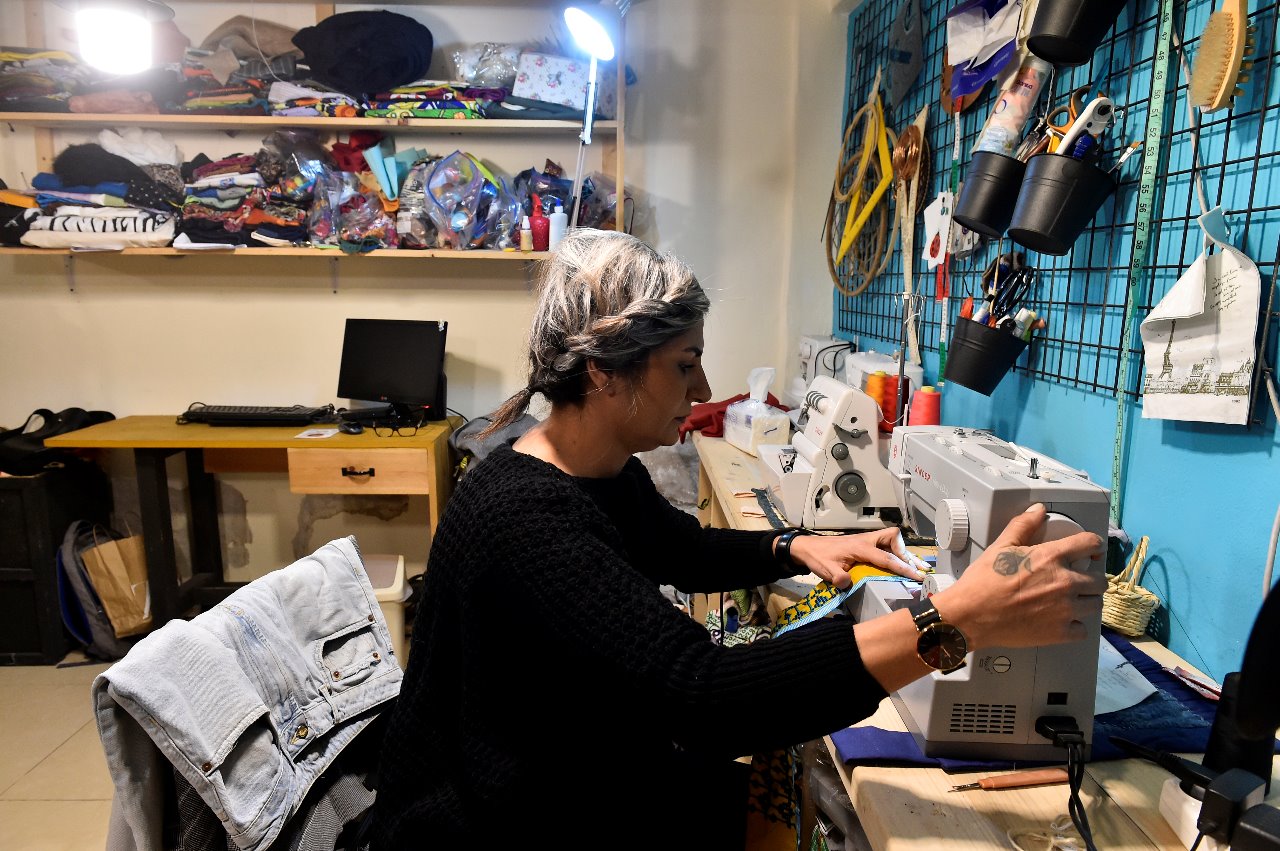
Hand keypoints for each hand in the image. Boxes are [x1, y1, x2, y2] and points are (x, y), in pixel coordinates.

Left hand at [788, 528, 930, 588]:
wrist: (808, 547)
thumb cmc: (818, 557)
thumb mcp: (825, 570)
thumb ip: (837, 577)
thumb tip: (847, 583)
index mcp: (860, 547)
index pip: (886, 558)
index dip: (903, 568)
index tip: (917, 576)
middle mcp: (866, 540)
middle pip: (893, 537)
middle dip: (906, 552)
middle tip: (917, 569)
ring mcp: (865, 540)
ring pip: (890, 539)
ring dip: (902, 552)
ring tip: (915, 567)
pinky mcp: (864, 543)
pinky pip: (884, 544)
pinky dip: (894, 552)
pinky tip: (898, 563)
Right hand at [933, 503, 1105, 649]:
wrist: (971, 616)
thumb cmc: (982, 582)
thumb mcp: (1000, 547)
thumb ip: (1023, 525)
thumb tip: (1037, 510)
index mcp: (1051, 557)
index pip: (1091, 544)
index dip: (1094, 545)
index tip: (1092, 550)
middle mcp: (1064, 583)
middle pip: (1100, 580)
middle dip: (1091, 578)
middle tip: (1078, 580)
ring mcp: (1065, 610)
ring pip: (1095, 604)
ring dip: (1086, 601)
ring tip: (1071, 601)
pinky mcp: (1060, 633)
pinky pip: (1083, 630)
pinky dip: (1074, 626)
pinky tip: (1062, 620)